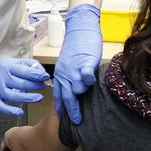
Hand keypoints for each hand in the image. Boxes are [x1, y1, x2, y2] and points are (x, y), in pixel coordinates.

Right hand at [0, 57, 49, 115]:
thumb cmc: (6, 67)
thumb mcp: (18, 61)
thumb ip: (32, 65)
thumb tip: (43, 74)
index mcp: (9, 66)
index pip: (24, 71)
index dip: (37, 75)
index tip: (46, 77)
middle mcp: (2, 77)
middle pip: (20, 84)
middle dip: (34, 86)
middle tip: (43, 86)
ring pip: (12, 96)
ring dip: (27, 98)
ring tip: (39, 98)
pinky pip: (0, 106)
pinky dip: (9, 111)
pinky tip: (20, 112)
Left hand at [54, 3, 101, 124]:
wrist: (80, 29)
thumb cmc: (76, 47)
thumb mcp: (69, 64)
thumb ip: (71, 77)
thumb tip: (76, 92)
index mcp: (60, 75)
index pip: (59, 95)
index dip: (61, 108)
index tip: (62, 119)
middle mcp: (65, 73)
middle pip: (68, 97)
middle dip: (72, 111)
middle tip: (77, 121)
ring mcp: (75, 68)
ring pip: (77, 88)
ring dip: (83, 94)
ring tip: (90, 101)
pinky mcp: (86, 62)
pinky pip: (86, 75)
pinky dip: (88, 81)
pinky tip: (91, 84)